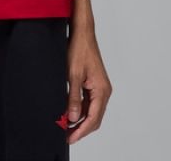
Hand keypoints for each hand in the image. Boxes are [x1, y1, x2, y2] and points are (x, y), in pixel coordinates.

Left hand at [62, 28, 111, 144]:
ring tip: (66, 127)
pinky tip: (70, 112)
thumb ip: (73, 98)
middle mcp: (104, 91)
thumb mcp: (73, 75)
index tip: (70, 138)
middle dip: (81, 128)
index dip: (81, 130)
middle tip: (67, 136)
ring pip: (91, 110)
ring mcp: (99, 87)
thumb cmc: (80, 49)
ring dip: (80, 119)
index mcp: (102, 90)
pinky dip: (80, 109)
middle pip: (94, 117)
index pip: (93, 118)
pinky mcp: (94, 84)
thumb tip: (72, 118)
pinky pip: (89, 102)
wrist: (83, 32)